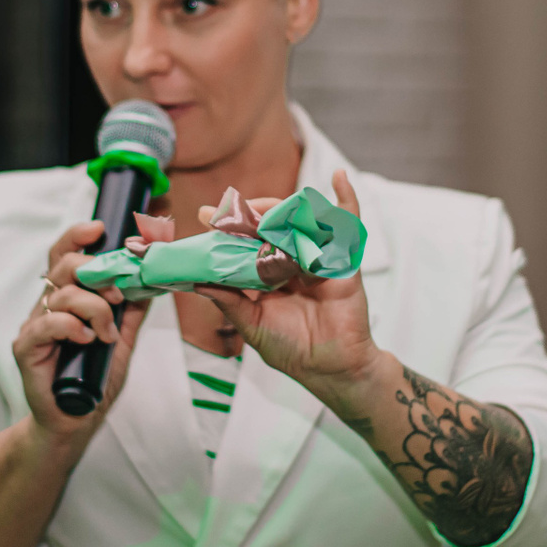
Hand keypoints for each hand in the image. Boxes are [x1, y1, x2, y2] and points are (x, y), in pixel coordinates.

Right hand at [11, 221, 147, 442]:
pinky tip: (87, 340)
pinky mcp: (26, 348)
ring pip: (62, 294)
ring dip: (95, 309)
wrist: (75, 421)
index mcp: (66, 299)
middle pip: (63, 266)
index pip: (65, 255)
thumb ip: (132, 311)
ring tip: (108, 334)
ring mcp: (34, 326)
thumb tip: (152, 281)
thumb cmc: (94, 380)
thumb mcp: (122, 340)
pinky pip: (47, 324)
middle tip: (120, 294)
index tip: (101, 229)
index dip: (78, 236)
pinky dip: (72, 327)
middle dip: (96, 272)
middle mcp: (47, 306)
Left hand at [193, 170, 390, 417]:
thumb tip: (198, 282)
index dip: (228, 226)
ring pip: (300, 220)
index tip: (204, 214)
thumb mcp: (252, 325)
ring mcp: (317, 257)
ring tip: (264, 209)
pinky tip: (339, 178)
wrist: (330, 369)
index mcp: (269, 273)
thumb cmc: (291, 348)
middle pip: (272, 224)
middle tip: (232, 211)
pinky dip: (346, 198)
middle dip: (250, 214)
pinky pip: (348, 225)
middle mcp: (292, 260)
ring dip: (282, 209)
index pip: (247, 241)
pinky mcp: (343, 260)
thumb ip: (230, 302)